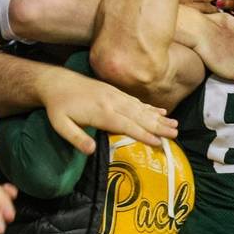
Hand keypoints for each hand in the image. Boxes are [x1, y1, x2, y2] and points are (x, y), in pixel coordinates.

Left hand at [37, 67, 178, 153]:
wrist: (57, 82)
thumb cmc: (58, 107)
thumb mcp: (60, 125)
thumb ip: (76, 138)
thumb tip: (92, 151)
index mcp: (101, 112)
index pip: (127, 125)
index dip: (143, 134)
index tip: (159, 143)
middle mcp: (113, 102)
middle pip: (140, 116)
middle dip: (159, 126)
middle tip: (176, 134)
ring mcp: (116, 96)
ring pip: (141, 108)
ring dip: (159, 117)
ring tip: (175, 124)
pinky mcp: (116, 92)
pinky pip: (137, 101)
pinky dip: (150, 107)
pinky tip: (161, 112)